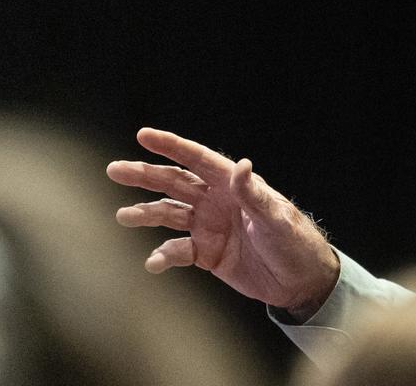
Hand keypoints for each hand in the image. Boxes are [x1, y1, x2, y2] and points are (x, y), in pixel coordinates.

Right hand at [107, 127, 340, 319]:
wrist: (301, 281)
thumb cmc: (296, 242)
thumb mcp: (276, 218)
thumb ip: (254, 195)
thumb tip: (241, 165)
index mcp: (234, 186)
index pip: (198, 159)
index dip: (171, 146)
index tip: (143, 135)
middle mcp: (217, 201)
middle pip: (175, 183)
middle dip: (145, 175)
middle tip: (114, 170)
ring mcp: (209, 227)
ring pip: (169, 214)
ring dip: (146, 214)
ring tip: (123, 216)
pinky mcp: (207, 254)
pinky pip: (177, 250)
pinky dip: (163, 255)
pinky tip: (154, 263)